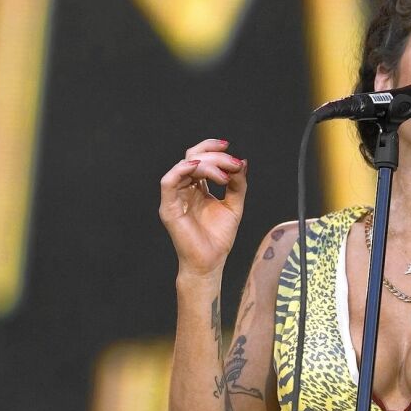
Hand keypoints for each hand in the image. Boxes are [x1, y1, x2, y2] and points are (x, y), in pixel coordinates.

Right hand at [158, 139, 246, 277]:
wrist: (210, 263)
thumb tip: (241, 162)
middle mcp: (184, 189)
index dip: (211, 148)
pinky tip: (197, 168)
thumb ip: (237, 184)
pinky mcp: (169, 208)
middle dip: (214, 156)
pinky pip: (168, 182)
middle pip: (191, 158)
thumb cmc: (218, 238)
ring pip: (183, 166)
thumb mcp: (234, 206)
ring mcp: (175, 198)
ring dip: (205, 164)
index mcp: (196, 187)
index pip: (199, 158)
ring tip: (224, 175)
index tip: (229, 148)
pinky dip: (181, 170)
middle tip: (233, 164)